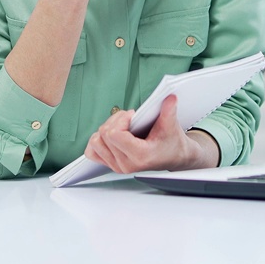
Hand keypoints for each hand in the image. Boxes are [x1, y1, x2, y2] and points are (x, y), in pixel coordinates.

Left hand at [83, 95, 219, 173]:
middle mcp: (126, 164)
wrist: (173, 156)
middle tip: (130, 119)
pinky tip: (112, 135)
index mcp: (140, 156)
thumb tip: (170, 97)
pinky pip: (92, 152)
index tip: (133, 116)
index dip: (121, 119)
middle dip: (115, 121)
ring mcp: (117, 166)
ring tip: (122, 126)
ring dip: (106, 129)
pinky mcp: (111, 165)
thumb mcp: (171, 125)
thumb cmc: (171, 143)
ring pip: (95, 142)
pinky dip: (98, 140)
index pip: (113, 135)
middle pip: (104, 135)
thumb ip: (169, 110)